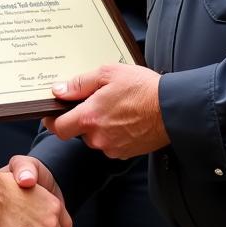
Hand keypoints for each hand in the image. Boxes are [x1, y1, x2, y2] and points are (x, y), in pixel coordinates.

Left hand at [41, 64, 168, 158]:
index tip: (54, 113)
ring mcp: (112, 147)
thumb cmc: (142, 88)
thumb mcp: (108, 74)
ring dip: (100, 126)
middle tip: (97, 101)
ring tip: (117, 107)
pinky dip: (114, 133)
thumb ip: (80, 84)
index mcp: (89, 118)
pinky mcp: (126, 153)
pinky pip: (111, 144)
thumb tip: (59, 91)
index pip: (58, 128)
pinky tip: (127, 119)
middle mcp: (97, 137)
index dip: (53, 120)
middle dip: (83, 118)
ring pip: (95, 138)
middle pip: (78, 132)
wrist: (172, 108)